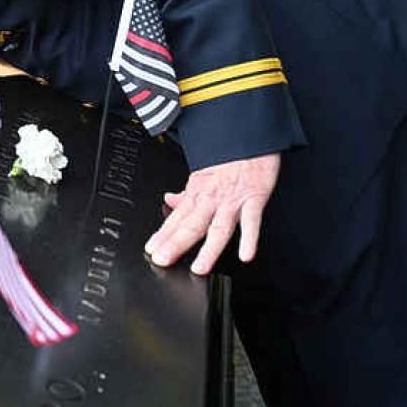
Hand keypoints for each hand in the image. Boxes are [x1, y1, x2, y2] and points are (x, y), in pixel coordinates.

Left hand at [144, 152, 279, 275]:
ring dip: (209, 249)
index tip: (152, 249)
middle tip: (162, 259)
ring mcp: (233, 200)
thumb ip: (186, 194)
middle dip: (176, 243)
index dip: (163, 234)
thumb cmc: (226, 158)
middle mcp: (212, 199)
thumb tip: (169, 200)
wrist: (249, 139)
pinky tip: (245, 254)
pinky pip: (252, 221)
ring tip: (200, 268)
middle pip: (192, 224)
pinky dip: (250, 238)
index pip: (176, 218)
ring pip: (219, 227)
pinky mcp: (254, 198)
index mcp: (197, 194)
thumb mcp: (201, 175)